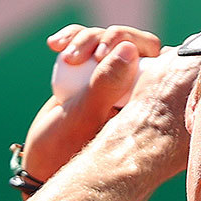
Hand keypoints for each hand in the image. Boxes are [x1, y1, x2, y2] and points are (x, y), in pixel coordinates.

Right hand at [21, 25, 162, 181]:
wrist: (42, 161)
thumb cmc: (68, 147)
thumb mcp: (87, 115)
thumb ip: (107, 84)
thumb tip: (130, 48)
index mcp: (149, 103)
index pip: (159, 58)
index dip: (136, 44)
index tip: (104, 55)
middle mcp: (137, 89)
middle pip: (132, 43)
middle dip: (107, 39)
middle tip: (90, 55)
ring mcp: (115, 80)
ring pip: (108, 41)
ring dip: (86, 39)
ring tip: (66, 58)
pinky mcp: (94, 73)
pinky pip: (89, 44)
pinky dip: (72, 38)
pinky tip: (55, 45)